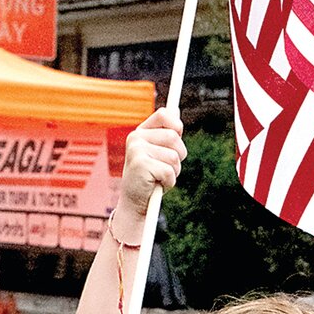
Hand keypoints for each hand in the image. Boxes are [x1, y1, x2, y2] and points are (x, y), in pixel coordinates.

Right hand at [112, 108, 185, 226]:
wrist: (135, 203)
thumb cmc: (150, 179)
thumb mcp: (158, 154)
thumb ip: (166, 133)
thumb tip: (175, 110)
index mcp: (140, 133)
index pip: (164, 115)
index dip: (176, 124)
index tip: (178, 136)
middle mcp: (136, 138)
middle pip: (174, 137)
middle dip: (179, 156)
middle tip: (168, 168)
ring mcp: (137, 150)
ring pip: (174, 156)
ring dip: (174, 172)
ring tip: (161, 178)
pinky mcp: (141, 164)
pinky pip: (169, 171)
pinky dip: (169, 182)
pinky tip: (158, 186)